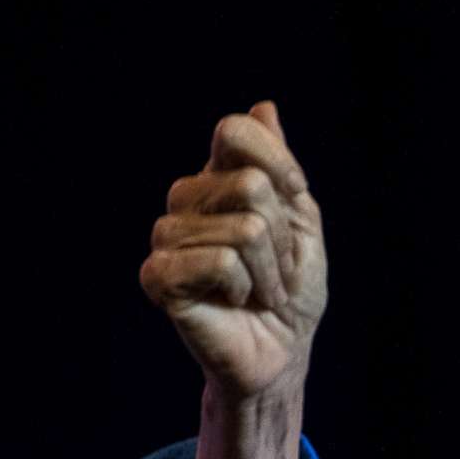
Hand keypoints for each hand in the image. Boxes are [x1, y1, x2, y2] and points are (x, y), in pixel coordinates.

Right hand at [140, 101, 327, 397]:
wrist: (282, 351)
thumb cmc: (292, 290)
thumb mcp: (302, 223)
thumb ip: (281, 168)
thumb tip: (263, 107)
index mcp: (215, 178)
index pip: (234, 132)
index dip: (280, 165)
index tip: (297, 198)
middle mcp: (184, 200)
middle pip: (249, 185)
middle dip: (283, 238)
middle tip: (275, 269)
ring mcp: (166, 236)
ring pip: (244, 229)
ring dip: (270, 271)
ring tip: (258, 290)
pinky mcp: (157, 275)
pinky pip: (221, 262)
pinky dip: (246, 288)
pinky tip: (235, 302)